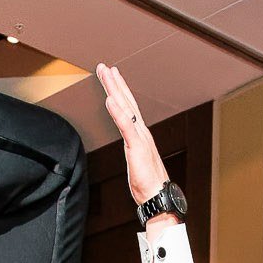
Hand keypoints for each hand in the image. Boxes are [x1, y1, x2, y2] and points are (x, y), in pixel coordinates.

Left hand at [95, 64, 170, 206]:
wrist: (157, 196)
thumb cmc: (147, 183)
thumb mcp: (135, 161)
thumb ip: (132, 149)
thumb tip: (129, 144)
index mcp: (139, 134)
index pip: (128, 107)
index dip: (119, 90)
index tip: (111, 76)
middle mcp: (141, 131)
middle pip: (126, 101)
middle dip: (115, 83)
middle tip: (104, 66)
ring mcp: (140, 137)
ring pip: (126, 107)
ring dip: (115, 89)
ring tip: (107, 74)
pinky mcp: (137, 146)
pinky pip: (126, 125)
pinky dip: (118, 111)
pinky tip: (110, 99)